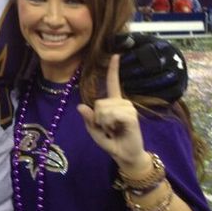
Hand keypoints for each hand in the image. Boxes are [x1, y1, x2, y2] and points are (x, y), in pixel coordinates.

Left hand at [76, 54, 147, 169]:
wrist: (126, 155)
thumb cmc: (112, 142)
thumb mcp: (95, 132)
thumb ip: (88, 120)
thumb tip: (80, 106)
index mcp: (114, 103)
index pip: (113, 82)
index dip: (114, 69)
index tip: (116, 54)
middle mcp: (122, 102)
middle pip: (99, 102)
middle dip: (98, 118)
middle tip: (108, 128)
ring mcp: (128, 108)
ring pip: (105, 109)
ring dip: (104, 122)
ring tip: (114, 129)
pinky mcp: (131, 116)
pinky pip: (113, 115)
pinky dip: (110, 124)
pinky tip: (117, 130)